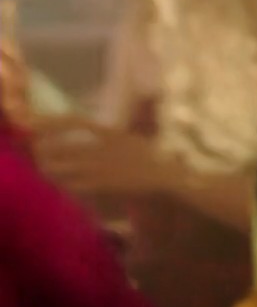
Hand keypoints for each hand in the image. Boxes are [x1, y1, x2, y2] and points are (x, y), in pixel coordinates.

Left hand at [35, 121, 182, 197]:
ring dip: (50, 169)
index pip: (76, 121)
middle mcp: (103, 148)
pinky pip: (74, 185)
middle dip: (44, 150)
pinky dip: (65, 185)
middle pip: (62, 146)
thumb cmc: (154, 160)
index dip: (53, 122)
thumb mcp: (135, 140)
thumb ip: (115, 135)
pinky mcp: (103, 185)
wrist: (170, 179)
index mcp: (112, 133)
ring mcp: (103, 167)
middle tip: (37, 153)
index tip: (37, 126)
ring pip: (63, 167)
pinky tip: (63, 185)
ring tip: (45, 170)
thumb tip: (100, 128)